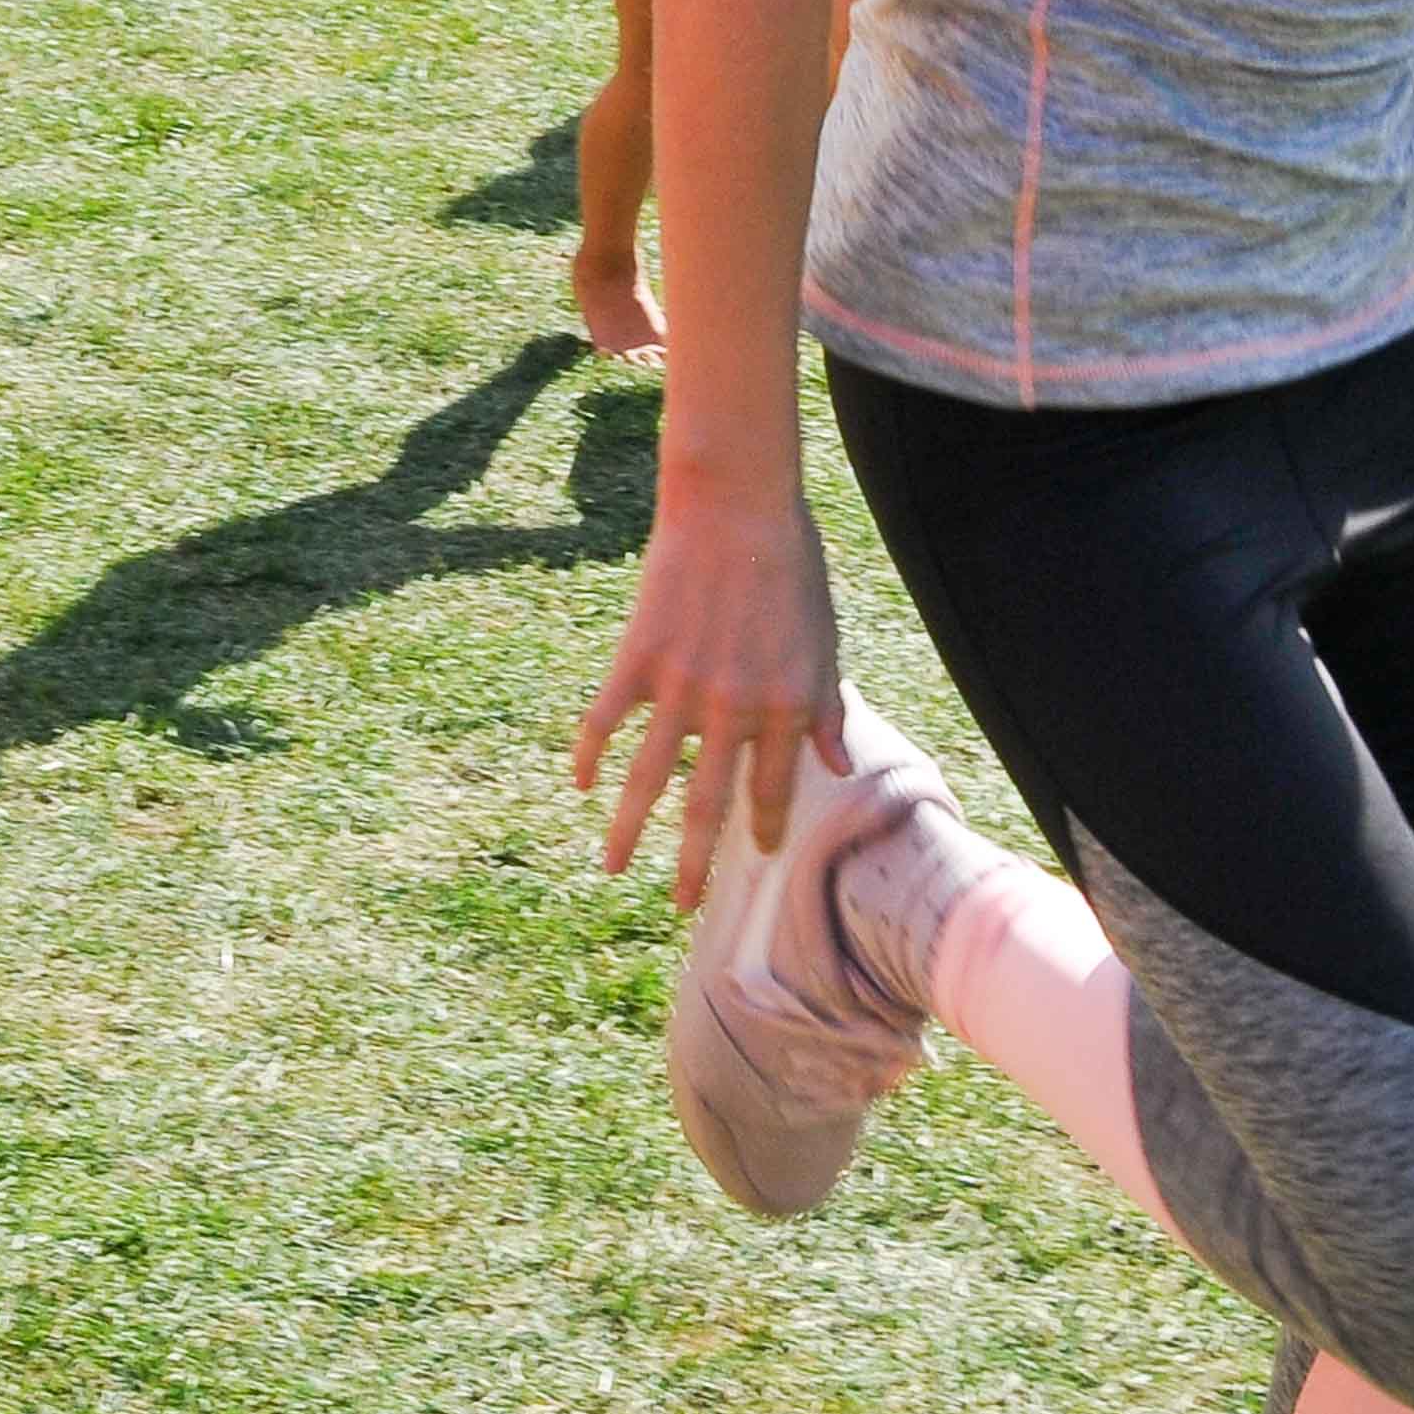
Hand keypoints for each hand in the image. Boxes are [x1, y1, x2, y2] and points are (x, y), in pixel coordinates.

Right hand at [570, 471, 850, 904]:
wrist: (737, 507)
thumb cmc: (790, 567)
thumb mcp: (824, 642)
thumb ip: (826, 711)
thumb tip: (835, 768)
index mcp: (785, 706)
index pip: (772, 790)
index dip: (764, 829)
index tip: (756, 856)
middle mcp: (733, 709)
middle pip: (709, 805)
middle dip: (695, 863)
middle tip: (684, 906)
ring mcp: (681, 687)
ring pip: (648, 779)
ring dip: (627, 830)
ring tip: (611, 869)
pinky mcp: (638, 659)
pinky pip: (605, 720)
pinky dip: (588, 753)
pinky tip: (577, 782)